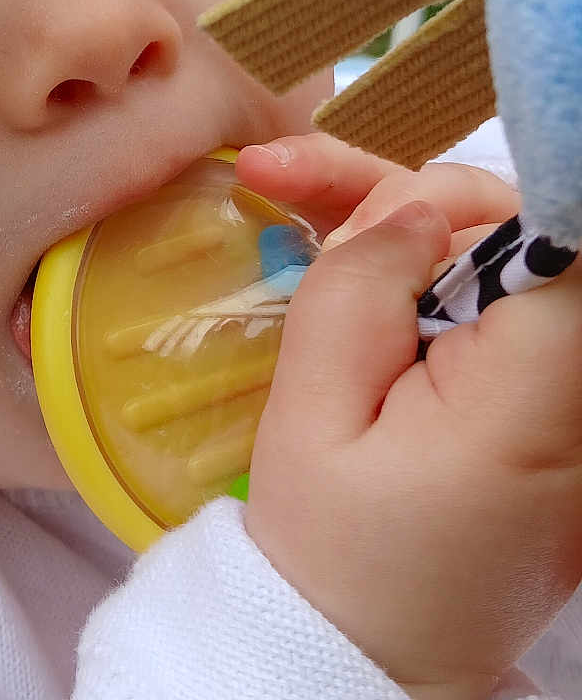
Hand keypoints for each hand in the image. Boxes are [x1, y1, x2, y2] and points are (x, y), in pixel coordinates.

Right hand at [237, 135, 581, 697]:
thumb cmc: (328, 551)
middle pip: (517, 241)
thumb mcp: (308, 424)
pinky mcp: (536, 401)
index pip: (550, 248)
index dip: (464, 204)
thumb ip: (354, 300)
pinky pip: (487, 307)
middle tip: (277, 176)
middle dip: (406, 200)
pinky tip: (345, 237)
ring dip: (400, 220)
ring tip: (284, 182)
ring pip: (496, 262)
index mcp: (536, 406)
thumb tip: (410, 211)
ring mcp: (567, 401)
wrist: (364, 651)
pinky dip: (416, 268)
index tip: (369, 213)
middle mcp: (581, 398)